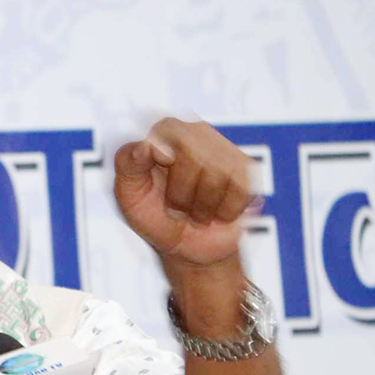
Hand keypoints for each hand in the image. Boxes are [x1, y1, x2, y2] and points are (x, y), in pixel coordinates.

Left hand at [114, 117, 254, 269]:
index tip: (164, 163)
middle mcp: (195, 133)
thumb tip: (145, 145)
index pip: (166, 129)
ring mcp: (223, 149)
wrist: (187, 245)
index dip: (164, 149)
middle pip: (192, 155)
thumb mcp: (128, 194)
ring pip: (217, 174)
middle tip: (176, 209)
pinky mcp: (246, 169)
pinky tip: (217, 211)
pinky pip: (240, 190)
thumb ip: (128, 165)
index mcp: (162, 134)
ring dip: (203, 208)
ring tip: (196, 212)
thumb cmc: (155, 216)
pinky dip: (226, 212)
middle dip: (181, 195)